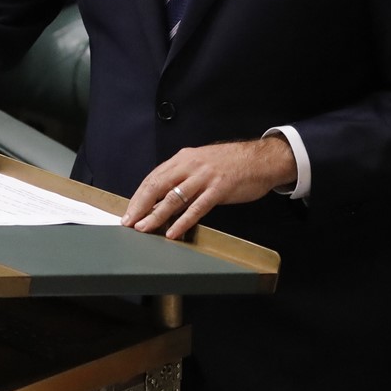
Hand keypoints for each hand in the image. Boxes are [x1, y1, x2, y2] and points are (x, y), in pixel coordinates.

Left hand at [121, 137, 297, 240]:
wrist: (261, 159)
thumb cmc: (232, 164)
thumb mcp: (202, 164)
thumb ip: (183, 177)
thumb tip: (163, 198)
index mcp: (184, 158)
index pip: (154, 177)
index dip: (139, 196)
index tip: (129, 212)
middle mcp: (191, 165)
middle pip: (158, 186)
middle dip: (140, 206)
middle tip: (129, 223)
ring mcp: (205, 177)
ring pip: (174, 197)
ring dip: (156, 215)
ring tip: (145, 229)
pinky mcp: (219, 189)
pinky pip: (196, 207)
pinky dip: (182, 221)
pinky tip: (173, 232)